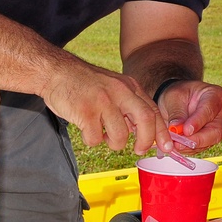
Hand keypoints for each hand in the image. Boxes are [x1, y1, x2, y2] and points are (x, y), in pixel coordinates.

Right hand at [42, 58, 171, 155]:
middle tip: (140, 150)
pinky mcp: (85, 112)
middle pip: (145, 120)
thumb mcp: (112, 86)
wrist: (56, 71)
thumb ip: (128, 105)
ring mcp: (102, 101)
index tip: (166, 148)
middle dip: (146, 141)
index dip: (162, 132)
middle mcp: (119, 92)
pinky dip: (92, 140)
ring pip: (120, 136)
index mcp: (129, 86)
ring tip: (104, 134)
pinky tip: (85, 128)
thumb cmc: (84, 83)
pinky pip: (96, 139)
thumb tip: (143, 132)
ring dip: (114, 143)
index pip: (153, 111)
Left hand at [155, 80, 221, 153]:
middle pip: (215, 131)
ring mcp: (220, 127)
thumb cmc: (180, 94)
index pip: (209, 110)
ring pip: (209, 142)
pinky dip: (189, 149)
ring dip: (191, 146)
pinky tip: (178, 145)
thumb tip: (176, 128)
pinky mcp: (212, 138)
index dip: (198, 122)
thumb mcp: (174, 98)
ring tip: (174, 144)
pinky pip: (203, 147)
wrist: (179, 101)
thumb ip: (177, 113)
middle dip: (196, 139)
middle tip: (179, 143)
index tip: (186, 130)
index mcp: (216, 95)